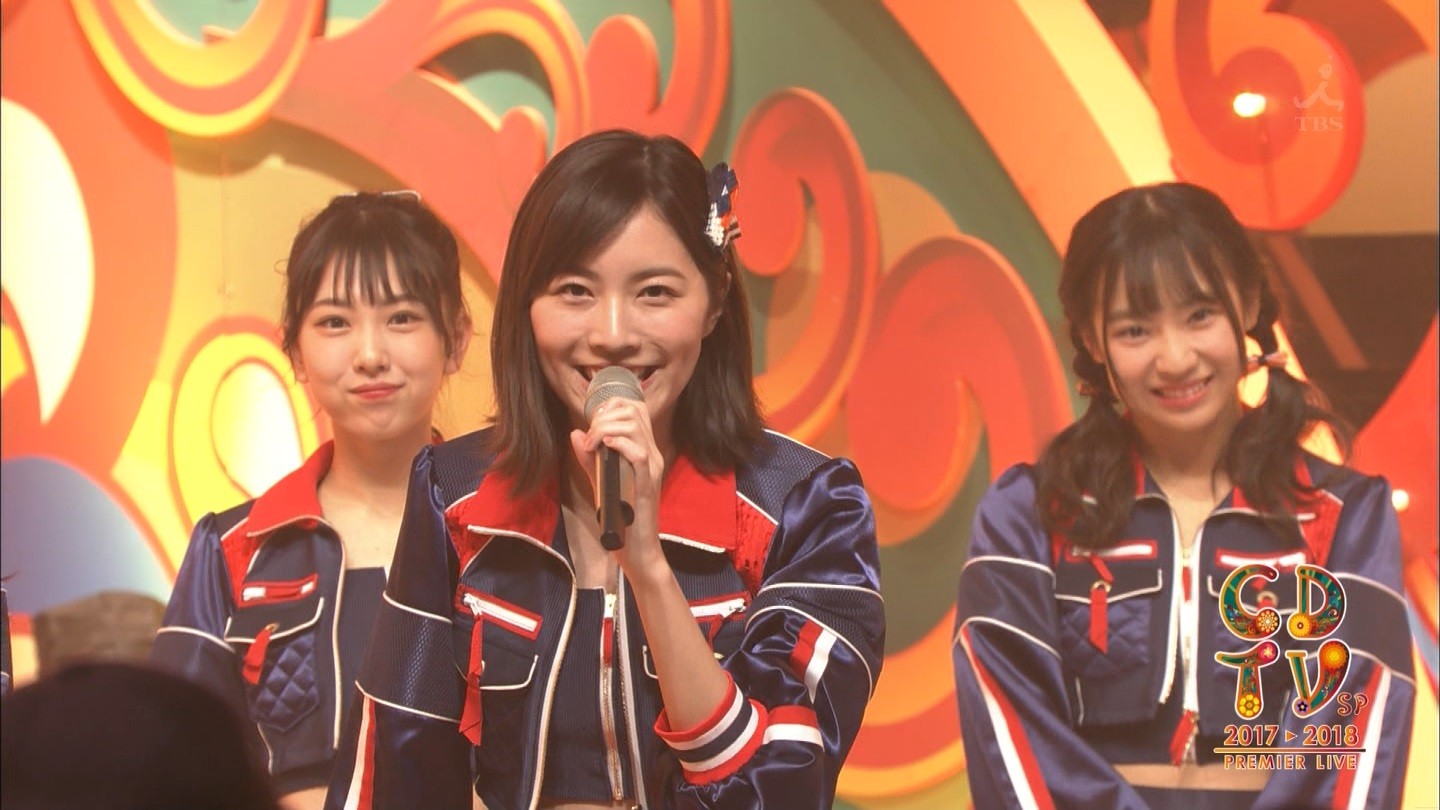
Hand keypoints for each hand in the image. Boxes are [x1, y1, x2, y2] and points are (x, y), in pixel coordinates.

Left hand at [569, 398, 666, 575]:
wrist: (637, 548)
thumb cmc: (620, 517)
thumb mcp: (601, 480)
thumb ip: (589, 458)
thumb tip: (575, 433)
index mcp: (644, 450)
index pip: (636, 409)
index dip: (612, 405)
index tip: (592, 422)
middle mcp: (652, 454)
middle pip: (634, 411)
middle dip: (605, 416)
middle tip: (589, 438)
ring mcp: (652, 468)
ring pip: (635, 427)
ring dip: (606, 429)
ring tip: (593, 445)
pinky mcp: (648, 484)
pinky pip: (639, 453)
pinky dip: (619, 444)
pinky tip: (603, 448)